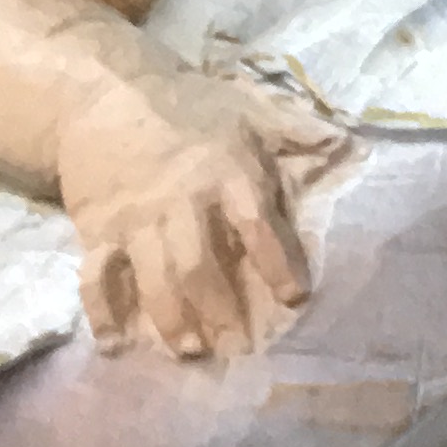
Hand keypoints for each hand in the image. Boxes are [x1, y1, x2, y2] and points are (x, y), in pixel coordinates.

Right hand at [52, 68, 351, 360]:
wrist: (105, 94)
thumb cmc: (188, 105)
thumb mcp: (248, 108)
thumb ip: (296, 131)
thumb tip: (349, 143)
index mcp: (227, 172)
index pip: (258, 226)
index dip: (279, 263)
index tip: (297, 298)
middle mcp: (182, 201)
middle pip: (200, 266)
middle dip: (220, 311)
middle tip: (239, 348)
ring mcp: (135, 219)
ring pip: (155, 278)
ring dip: (172, 320)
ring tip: (191, 352)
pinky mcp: (97, 230)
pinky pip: (97, 278)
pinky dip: (103, 314)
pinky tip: (115, 346)